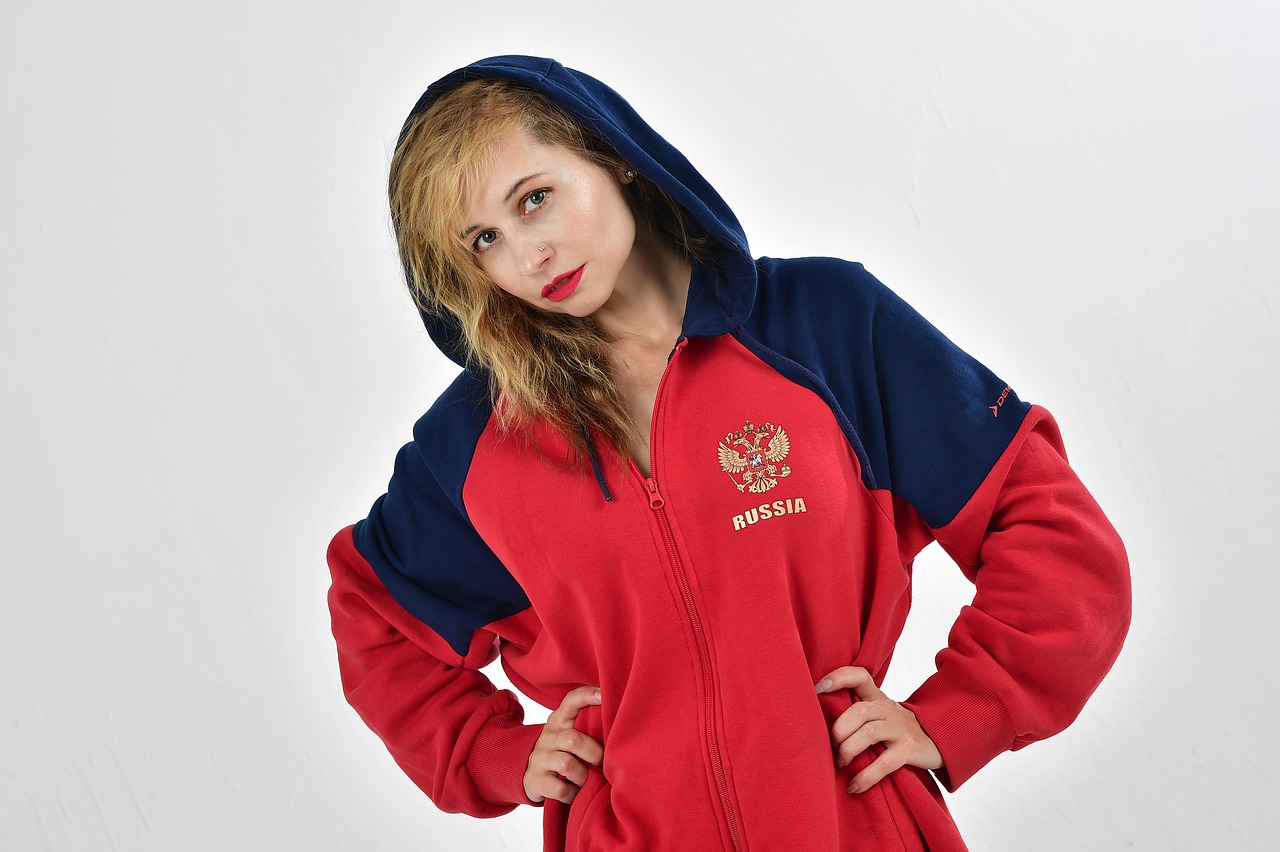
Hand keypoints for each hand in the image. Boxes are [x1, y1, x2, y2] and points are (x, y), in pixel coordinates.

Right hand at [523, 685, 604, 804]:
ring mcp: (539, 758)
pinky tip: (576, 792)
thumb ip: (590, 726)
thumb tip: (624, 726)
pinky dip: (573, 794)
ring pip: (567, 764)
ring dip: (583, 776)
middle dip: (593, 753)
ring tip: (588, 779)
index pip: (570, 701)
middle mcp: (548, 736)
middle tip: (602, 763)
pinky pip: (560, 789)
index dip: (586, 696)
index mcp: (559, 720)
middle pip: (572, 739)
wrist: (530, 774)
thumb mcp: (571, 733)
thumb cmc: (563, 751)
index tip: (603, 695)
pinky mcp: (534, 780)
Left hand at [815, 666, 942, 794]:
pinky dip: (866, 777)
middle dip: (839, 730)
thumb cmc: (897, 729)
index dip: (840, 677)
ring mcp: (901, 729)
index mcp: (878, 698)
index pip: (861, 677)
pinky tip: (854, 787)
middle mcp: (889, 710)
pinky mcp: (910, 750)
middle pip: (860, 710)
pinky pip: (885, 763)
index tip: (818, 688)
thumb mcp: (880, 714)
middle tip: (830, 747)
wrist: (939, 741)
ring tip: (840, 764)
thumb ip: (856, 712)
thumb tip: (817, 723)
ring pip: (870, 733)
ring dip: (849, 750)